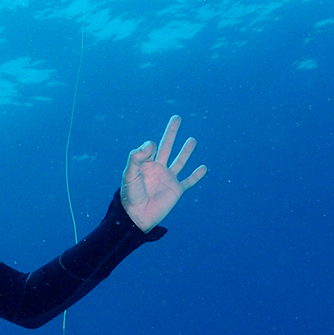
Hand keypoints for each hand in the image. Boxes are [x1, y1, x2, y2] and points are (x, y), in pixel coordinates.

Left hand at [120, 115, 206, 232]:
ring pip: (179, 161)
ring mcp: (168, 178)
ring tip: (192, 139)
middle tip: (176, 118)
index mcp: (145, 163)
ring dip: (186, 151)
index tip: (149, 149)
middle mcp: (157, 168)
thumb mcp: (129, 174)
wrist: (137, 216)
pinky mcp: (176, 190)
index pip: (150, 147)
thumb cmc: (130, 196)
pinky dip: (196, 175)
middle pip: (166, 146)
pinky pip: (188, 181)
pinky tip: (203, 168)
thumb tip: (151, 143)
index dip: (149, 146)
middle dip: (171, 132)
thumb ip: (136, 157)